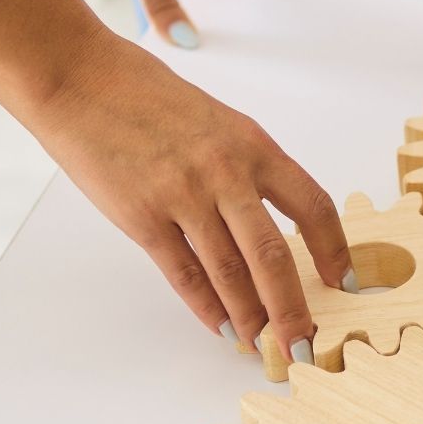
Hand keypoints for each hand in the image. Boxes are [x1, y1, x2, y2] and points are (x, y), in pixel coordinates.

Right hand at [31, 33, 349, 353]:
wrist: (80, 80)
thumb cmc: (145, 95)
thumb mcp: (217, 120)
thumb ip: (245, 166)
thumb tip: (268, 222)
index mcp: (253, 145)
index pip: (313, 206)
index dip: (333, 249)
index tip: (341, 280)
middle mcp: (226, 172)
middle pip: (274, 255)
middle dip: (293, 307)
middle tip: (303, 341)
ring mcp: (183, 197)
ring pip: (230, 273)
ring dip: (250, 317)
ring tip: (263, 344)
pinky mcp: (143, 218)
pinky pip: (185, 274)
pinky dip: (206, 307)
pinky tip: (221, 326)